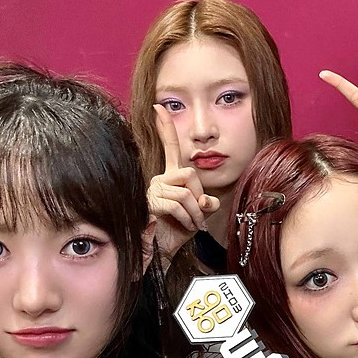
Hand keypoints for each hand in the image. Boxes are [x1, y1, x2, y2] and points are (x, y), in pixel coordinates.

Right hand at [147, 104, 220, 257]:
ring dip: (195, 212)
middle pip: (190, 173)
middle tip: (197, 213)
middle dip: (199, 195)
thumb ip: (207, 201)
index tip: (158, 107)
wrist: (164, 250)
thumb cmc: (180, 229)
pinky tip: (186, 226)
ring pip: (186, 192)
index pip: (169, 147)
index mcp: (171, 176)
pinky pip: (178, 204)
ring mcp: (153, 189)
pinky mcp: (151, 202)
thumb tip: (207, 198)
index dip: (165, 127)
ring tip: (192, 222)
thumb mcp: (200, 212)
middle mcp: (160, 178)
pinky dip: (188, 218)